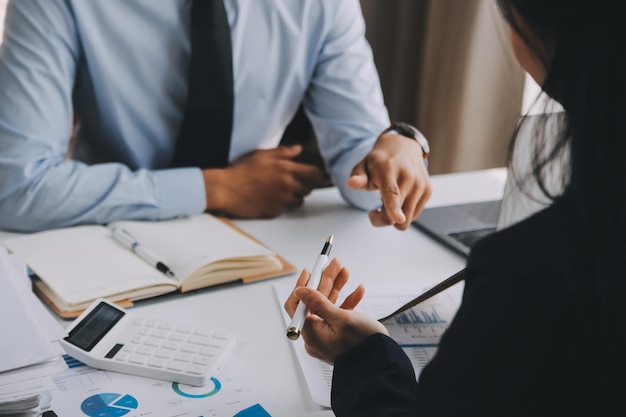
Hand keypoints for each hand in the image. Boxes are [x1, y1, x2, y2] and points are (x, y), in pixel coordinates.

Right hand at [202, 145, 329, 217]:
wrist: (225, 189)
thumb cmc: (241, 171)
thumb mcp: (261, 155)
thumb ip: (283, 152)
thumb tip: (298, 149)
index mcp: (286, 168)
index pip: (314, 173)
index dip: (320, 175)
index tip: (323, 176)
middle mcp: (287, 185)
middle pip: (309, 188)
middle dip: (304, 185)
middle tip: (292, 181)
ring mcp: (282, 200)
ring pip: (299, 199)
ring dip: (294, 195)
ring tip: (278, 189)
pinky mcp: (275, 211)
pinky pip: (286, 208)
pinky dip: (282, 204)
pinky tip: (269, 198)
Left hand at [284, 258, 387, 364]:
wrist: (382, 365)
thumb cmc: (362, 344)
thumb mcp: (341, 318)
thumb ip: (319, 302)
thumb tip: (300, 291)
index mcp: (311, 333)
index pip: (298, 305)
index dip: (303, 286)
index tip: (310, 271)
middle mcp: (316, 335)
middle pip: (315, 303)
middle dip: (326, 281)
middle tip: (335, 264)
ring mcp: (328, 336)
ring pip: (328, 306)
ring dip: (337, 288)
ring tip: (346, 272)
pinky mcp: (340, 337)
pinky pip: (340, 316)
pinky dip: (347, 302)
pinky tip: (358, 291)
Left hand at [347, 132, 431, 229]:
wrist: (404, 147)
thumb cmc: (380, 161)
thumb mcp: (363, 165)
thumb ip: (358, 177)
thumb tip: (351, 183)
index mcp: (388, 169)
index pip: (392, 192)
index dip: (393, 208)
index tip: (398, 218)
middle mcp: (408, 177)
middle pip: (395, 216)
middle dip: (381, 219)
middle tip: (374, 210)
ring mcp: (420, 184)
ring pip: (406, 220)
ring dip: (393, 218)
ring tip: (388, 201)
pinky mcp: (428, 190)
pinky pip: (413, 216)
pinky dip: (404, 212)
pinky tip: (399, 199)